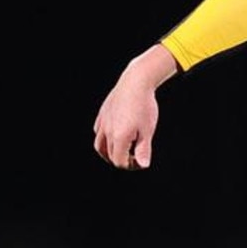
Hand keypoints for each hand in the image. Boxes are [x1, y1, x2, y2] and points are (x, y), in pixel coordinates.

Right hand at [92, 44, 178, 169]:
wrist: (136, 82)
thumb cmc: (145, 106)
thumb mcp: (148, 130)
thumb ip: (144, 149)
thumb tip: (143, 165)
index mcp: (119, 137)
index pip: (119, 162)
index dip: (130, 165)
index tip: (140, 159)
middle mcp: (108, 131)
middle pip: (109, 155)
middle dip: (121, 159)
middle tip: (134, 155)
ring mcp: (103, 122)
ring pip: (99, 145)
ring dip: (108, 152)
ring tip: (119, 150)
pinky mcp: (102, 114)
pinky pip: (98, 131)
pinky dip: (103, 138)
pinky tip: (113, 134)